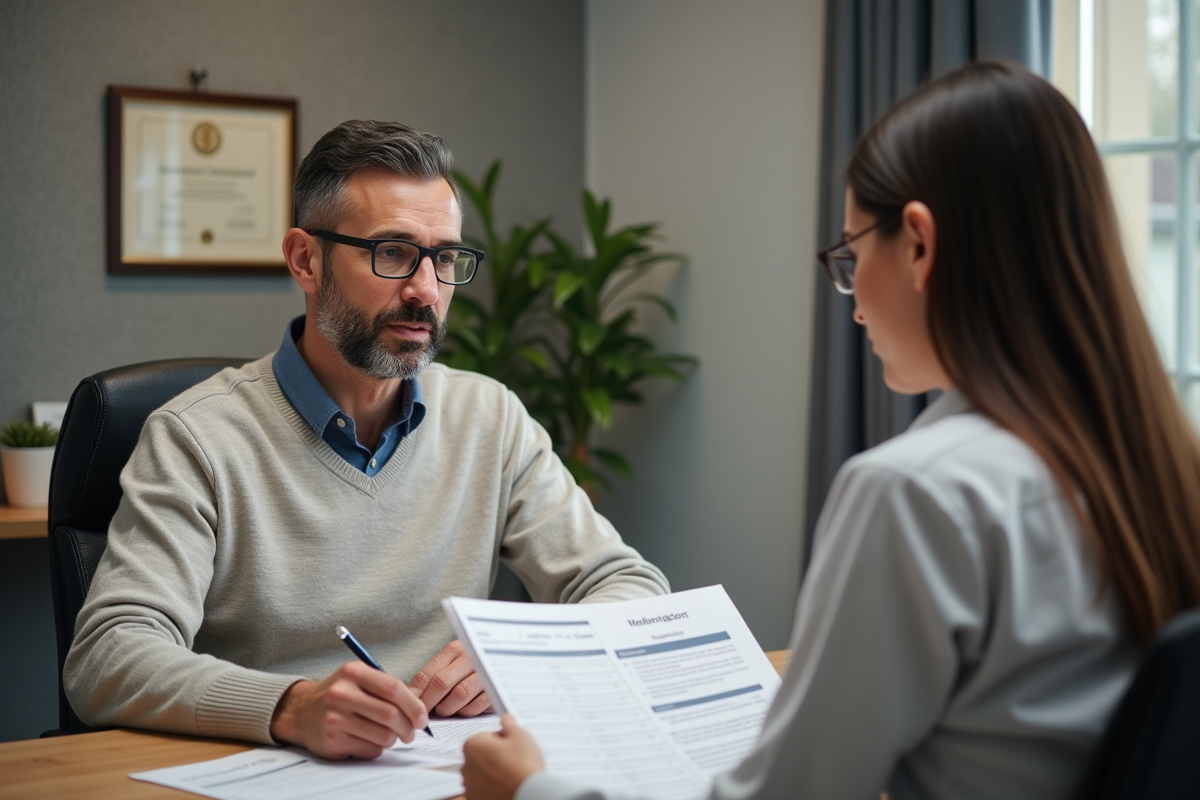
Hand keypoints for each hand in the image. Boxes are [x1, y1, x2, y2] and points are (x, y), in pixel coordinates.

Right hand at [269, 660, 429, 758]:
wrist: (301, 710)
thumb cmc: (340, 694)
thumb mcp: (359, 678)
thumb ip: (386, 688)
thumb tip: (420, 709)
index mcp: (353, 672)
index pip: (394, 689)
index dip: (414, 705)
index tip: (422, 717)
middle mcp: (342, 694)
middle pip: (390, 715)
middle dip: (408, 727)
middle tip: (412, 732)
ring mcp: (335, 718)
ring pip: (383, 736)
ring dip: (394, 739)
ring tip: (391, 735)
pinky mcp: (332, 741)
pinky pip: (369, 750)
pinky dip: (377, 748)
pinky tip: (369, 740)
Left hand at [409, 639, 491, 716]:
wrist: (506, 661)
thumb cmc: (471, 668)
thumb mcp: (452, 663)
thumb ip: (434, 676)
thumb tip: (412, 697)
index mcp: (454, 650)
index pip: (428, 673)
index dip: (416, 693)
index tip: (410, 705)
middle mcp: (470, 657)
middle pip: (441, 682)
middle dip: (429, 702)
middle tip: (424, 714)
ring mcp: (485, 672)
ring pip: (459, 694)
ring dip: (448, 707)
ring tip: (444, 710)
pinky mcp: (496, 687)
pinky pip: (477, 704)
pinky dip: (466, 711)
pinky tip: (463, 709)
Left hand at [462, 714, 544, 799]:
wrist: (526, 794)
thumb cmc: (523, 767)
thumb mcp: (520, 735)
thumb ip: (509, 723)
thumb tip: (506, 718)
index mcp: (473, 745)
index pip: (486, 735)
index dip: (502, 739)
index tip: (511, 744)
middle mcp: (466, 765)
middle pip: (482, 753)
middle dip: (496, 754)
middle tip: (514, 759)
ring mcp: (469, 784)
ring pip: (483, 771)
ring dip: (494, 771)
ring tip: (512, 773)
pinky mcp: (474, 797)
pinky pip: (483, 787)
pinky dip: (492, 785)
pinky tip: (507, 784)